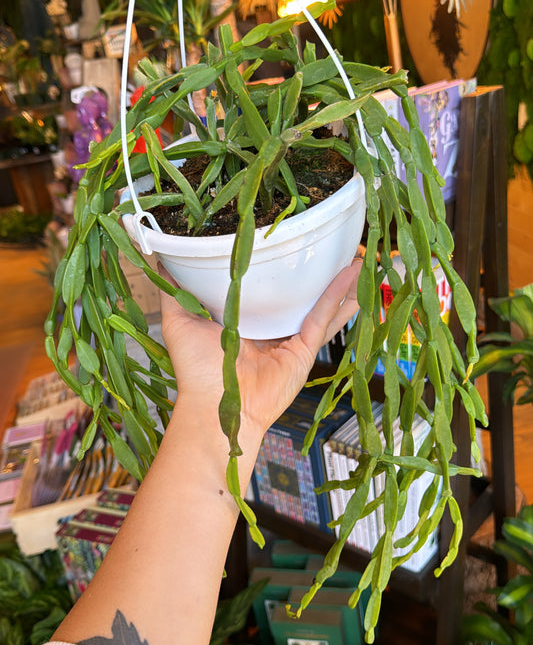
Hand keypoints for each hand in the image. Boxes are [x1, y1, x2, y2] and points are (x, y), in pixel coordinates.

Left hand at [160, 257, 360, 448]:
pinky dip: (341, 296)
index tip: (285, 238)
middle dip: (316, 270)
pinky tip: (355, 274)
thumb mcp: (179, 319)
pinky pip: (324, 318)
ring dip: (340, 282)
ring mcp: (289, 340)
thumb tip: (163, 257)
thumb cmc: (195, 369)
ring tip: (359, 255)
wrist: (214, 406)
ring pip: (320, 303)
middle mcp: (270, 328)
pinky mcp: (303, 351)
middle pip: (298, 293)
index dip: (276, 265)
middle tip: (330, 241)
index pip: (264, 286)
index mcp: (243, 320)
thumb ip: (175, 290)